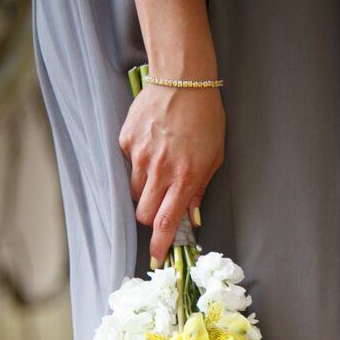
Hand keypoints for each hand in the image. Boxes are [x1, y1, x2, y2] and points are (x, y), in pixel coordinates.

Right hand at [120, 85, 224, 263]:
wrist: (182, 80)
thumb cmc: (206, 119)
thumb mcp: (214, 157)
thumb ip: (200, 189)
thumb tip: (190, 215)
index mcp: (185, 179)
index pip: (165, 223)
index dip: (159, 245)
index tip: (156, 259)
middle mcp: (159, 171)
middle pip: (143, 213)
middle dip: (151, 218)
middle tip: (160, 207)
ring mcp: (139, 156)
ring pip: (133, 192)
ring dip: (144, 192)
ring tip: (160, 171)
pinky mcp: (126, 141)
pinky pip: (128, 164)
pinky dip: (138, 163)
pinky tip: (153, 146)